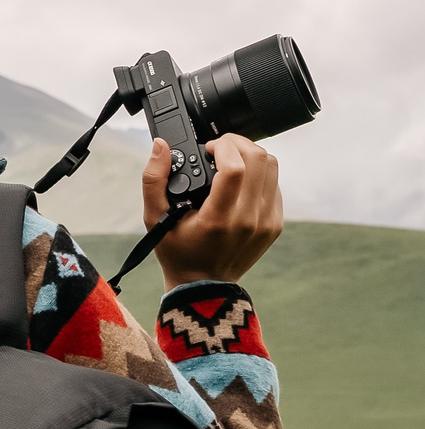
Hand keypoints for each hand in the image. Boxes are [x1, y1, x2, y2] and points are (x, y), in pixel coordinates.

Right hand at [141, 133, 282, 289]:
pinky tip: (241, 181)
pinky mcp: (275, 223)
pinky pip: (275, 184)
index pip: (235, 169)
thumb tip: (160, 146)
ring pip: (272, 167)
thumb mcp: (154, 218)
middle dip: (238, 143)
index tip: (209, 148)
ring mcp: (266, 222)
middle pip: (259, 160)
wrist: (203, 284)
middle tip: (220, 148)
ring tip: (231, 159)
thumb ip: (153, 180)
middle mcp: (248, 220)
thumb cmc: (177, 251)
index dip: (223, 147)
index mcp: (218, 219)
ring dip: (251, 154)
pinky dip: (259, 173)